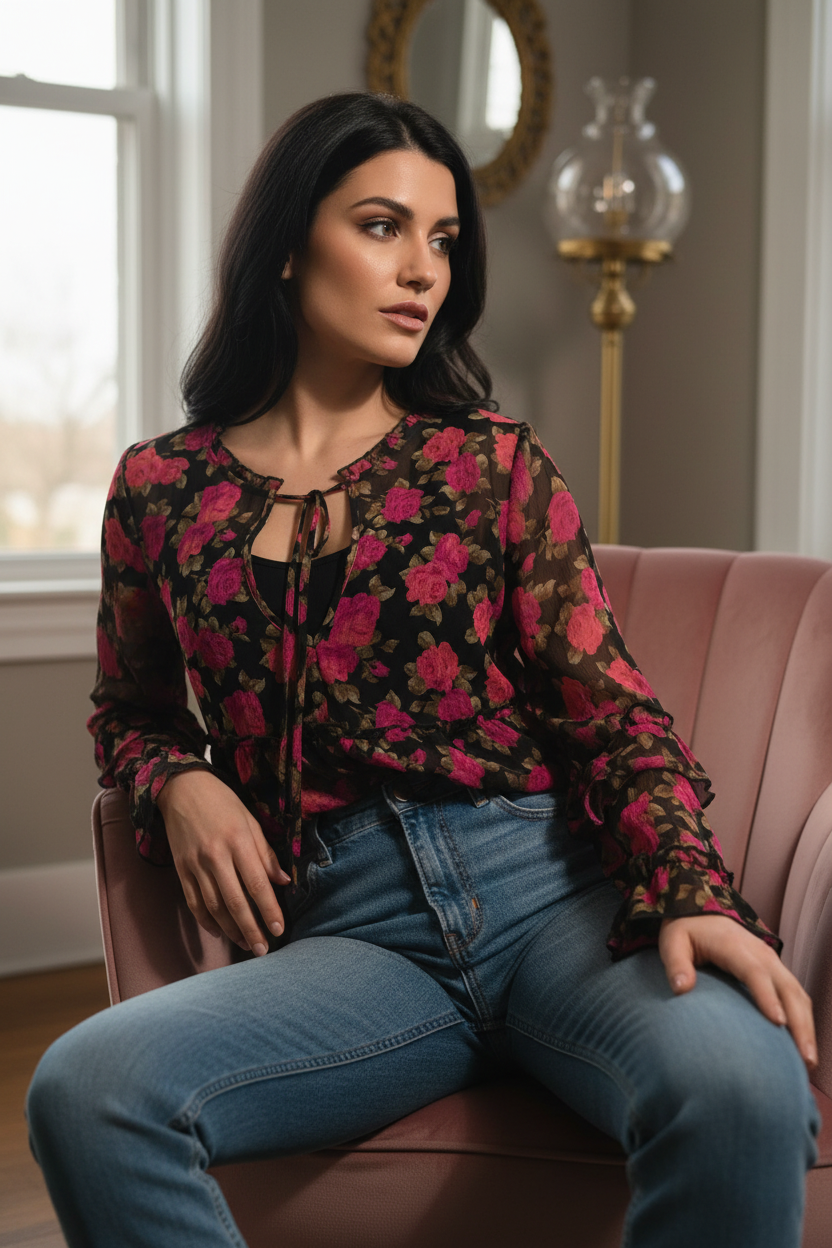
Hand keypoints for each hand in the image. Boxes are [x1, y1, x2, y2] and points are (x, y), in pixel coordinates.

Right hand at [157, 769, 289, 955]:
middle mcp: (215, 855)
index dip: (268, 909)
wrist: (181, 789)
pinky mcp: (181, 870)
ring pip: (214, 906)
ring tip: (245, 944)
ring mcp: (195, 864)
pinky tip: (220, 932)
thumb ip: (266, 853)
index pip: (257, 883)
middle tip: (263, 950)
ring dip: (231, 929)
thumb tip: (283, 882)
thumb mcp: (250, 821)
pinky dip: (206, 921)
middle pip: (235, 901)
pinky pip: (194, 902)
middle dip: (251, 929)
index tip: (278, 929)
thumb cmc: (223, 803)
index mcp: (238, 841)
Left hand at [659, 914, 817, 1072]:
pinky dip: (804, 1020)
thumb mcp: (673, 942)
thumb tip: (681, 988)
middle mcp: (761, 954)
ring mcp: (772, 963)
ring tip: (809, 1061)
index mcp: (734, 946)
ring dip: (806, 1027)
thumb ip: (676, 964)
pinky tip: (802, 1046)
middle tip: (804, 1058)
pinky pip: (797, 996)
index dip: (767, 996)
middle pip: (787, 988)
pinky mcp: (776, 972)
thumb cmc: (686, 932)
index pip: (755, 972)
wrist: (702, 914)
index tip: (778, 1023)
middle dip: (799, 1023)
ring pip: (798, 995)